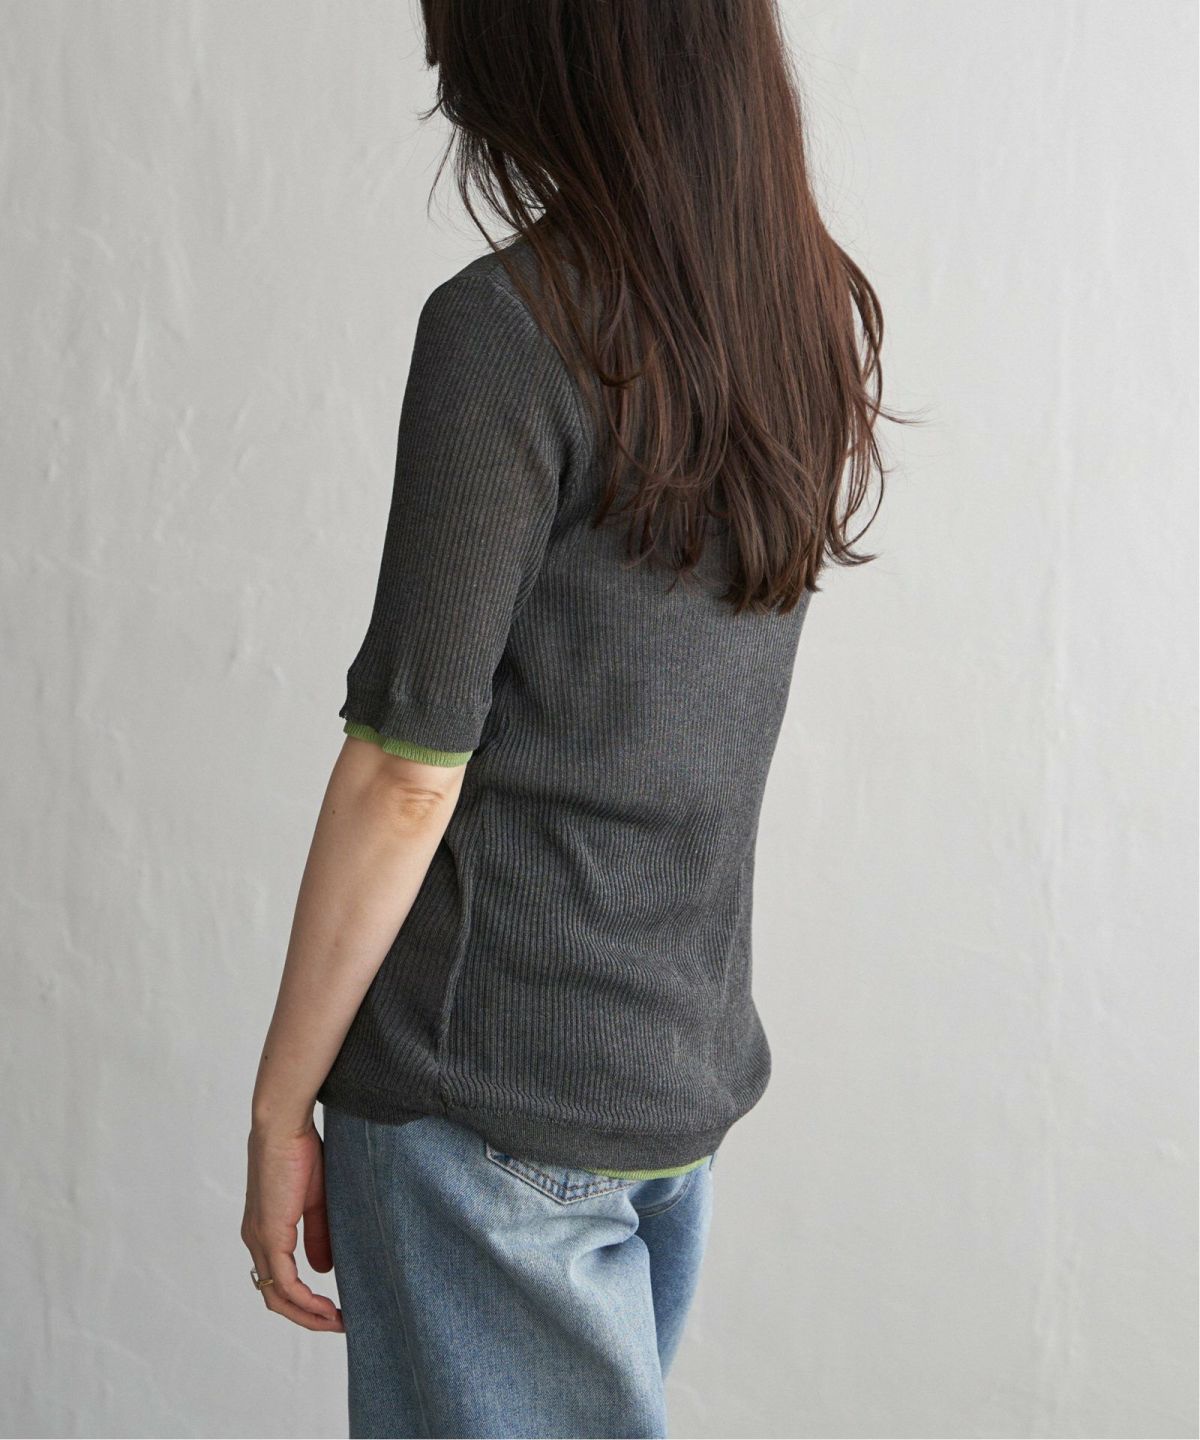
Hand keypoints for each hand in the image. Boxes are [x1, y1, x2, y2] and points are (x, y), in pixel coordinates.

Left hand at [241, 1117, 344, 1331]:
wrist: (284, 1125)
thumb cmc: (300, 1150)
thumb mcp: (315, 1199)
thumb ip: (318, 1234)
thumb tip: (323, 1270)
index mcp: (265, 1230)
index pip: (279, 1280)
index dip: (305, 1301)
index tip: (334, 1308)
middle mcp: (256, 1241)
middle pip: (275, 1298)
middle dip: (307, 1317)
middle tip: (338, 1323)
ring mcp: (260, 1240)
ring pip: (278, 1298)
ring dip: (309, 1315)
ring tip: (338, 1321)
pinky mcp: (270, 1235)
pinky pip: (286, 1283)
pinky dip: (306, 1301)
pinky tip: (327, 1306)